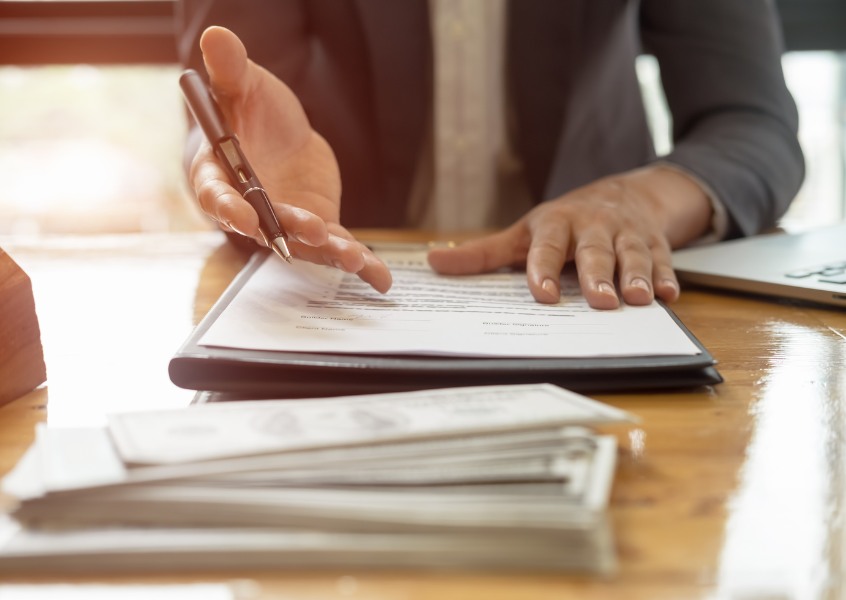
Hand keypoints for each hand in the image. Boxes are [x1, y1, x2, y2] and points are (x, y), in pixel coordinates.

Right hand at [189, 26, 391, 292]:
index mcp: (219, 175)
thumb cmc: (249, 110)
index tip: (244, 217)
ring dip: (328, 252)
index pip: (217, 195)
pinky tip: (381, 280)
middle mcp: (250, 208)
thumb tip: (216, 37)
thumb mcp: (244, 85)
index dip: (229, 208)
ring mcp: (285, 222)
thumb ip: (230, 69)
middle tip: (314, 230)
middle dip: (289, 231)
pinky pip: (336, 246)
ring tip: (355, 259)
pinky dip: (359, 264)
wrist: (279, 131)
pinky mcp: (316, 226)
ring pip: (304, 244)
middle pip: (266, 226)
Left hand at [427, 165, 712, 308]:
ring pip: (632, 254)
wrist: (623, 194)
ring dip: (637, 276)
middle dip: (598, 275)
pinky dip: (667, 276)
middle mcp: (592, 226)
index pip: (547, 247)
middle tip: (599, 302)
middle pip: (595, 252)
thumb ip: (483, 253)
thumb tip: (433, 262)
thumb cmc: (564, 222)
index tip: (541, 294)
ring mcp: (625, 233)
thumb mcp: (523, 233)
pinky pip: (662, 258)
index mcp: (555, 224)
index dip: (543, 270)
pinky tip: (669, 296)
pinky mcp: (653, 241)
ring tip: (640, 299)